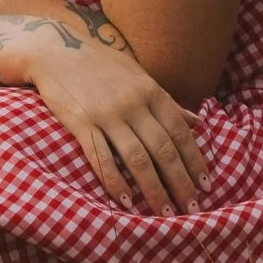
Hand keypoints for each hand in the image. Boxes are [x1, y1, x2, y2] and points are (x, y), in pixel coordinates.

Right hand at [28, 35, 208, 214]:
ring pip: (137, 158)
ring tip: (163, 212)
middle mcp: (133, 103)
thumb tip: (198, 122)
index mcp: (151, 91)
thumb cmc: (101, 64)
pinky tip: (125, 200)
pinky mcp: (82, 123)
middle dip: (180, 182)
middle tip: (191, 208)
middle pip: (163, 150)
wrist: (56, 50)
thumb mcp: (139, 76)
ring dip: (153, 189)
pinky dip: (115, 181)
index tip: (206, 185)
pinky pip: (102, 158)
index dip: (195, 161)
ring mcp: (107, 114)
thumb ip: (167, 101)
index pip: (181, 132)